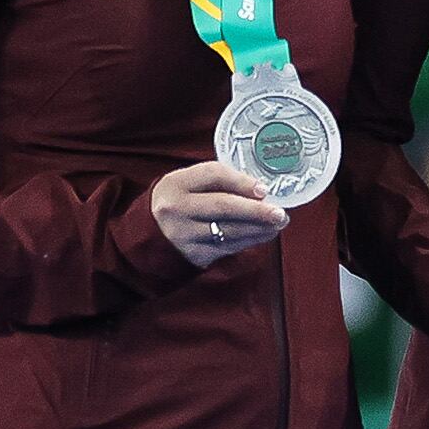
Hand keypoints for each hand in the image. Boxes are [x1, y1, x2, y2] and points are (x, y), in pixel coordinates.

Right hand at [154, 161, 285, 267]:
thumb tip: (259, 190)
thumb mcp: (188, 184)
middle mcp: (177, 208)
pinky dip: (251, 240)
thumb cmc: (179, 203)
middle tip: (280, 212)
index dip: (242, 181)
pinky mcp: (194, 253)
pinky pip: (229, 247)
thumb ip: (218, 182)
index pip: (213, 175)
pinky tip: (264, 234)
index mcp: (176, 184)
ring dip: (260, 228)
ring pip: (230, 230)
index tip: (264, 189)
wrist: (149, 234)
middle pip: (224, 206)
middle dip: (257, 210)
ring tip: (278, 223)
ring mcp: (184, 233)